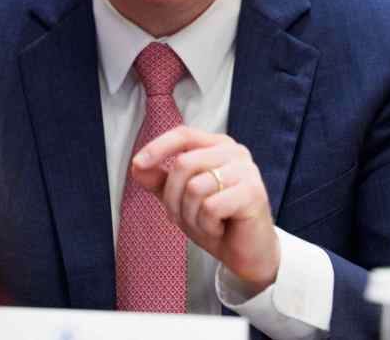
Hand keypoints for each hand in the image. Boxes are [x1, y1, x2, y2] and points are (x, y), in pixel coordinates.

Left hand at [129, 126, 279, 293]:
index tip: (138, 164)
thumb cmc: (216, 222)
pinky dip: (207, 225)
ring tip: (205, 224)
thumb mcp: (180, 199)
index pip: (184, 134)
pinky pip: (210, 207)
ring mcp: (246, 170)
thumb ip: (159, 180)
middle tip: (182, 218)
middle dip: (173, 198)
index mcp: (217, 146)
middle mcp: (235, 152)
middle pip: (184, 163)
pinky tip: (220, 228)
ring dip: (190, 215)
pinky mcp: (253, 192)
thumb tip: (137, 165)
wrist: (247, 254)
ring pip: (195, 187)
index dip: (158, 147)